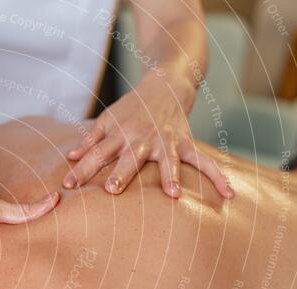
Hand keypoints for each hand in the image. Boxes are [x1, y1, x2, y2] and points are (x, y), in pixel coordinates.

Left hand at [64, 72, 233, 198]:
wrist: (165, 84)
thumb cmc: (130, 108)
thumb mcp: (106, 120)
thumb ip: (90, 140)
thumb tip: (71, 156)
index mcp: (118, 135)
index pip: (95, 154)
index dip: (81, 169)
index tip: (67, 186)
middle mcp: (141, 138)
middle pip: (128, 158)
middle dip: (121, 174)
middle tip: (112, 190)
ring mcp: (165, 140)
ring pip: (167, 160)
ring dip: (170, 176)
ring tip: (173, 195)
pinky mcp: (185, 142)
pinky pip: (203, 161)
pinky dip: (216, 176)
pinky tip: (228, 194)